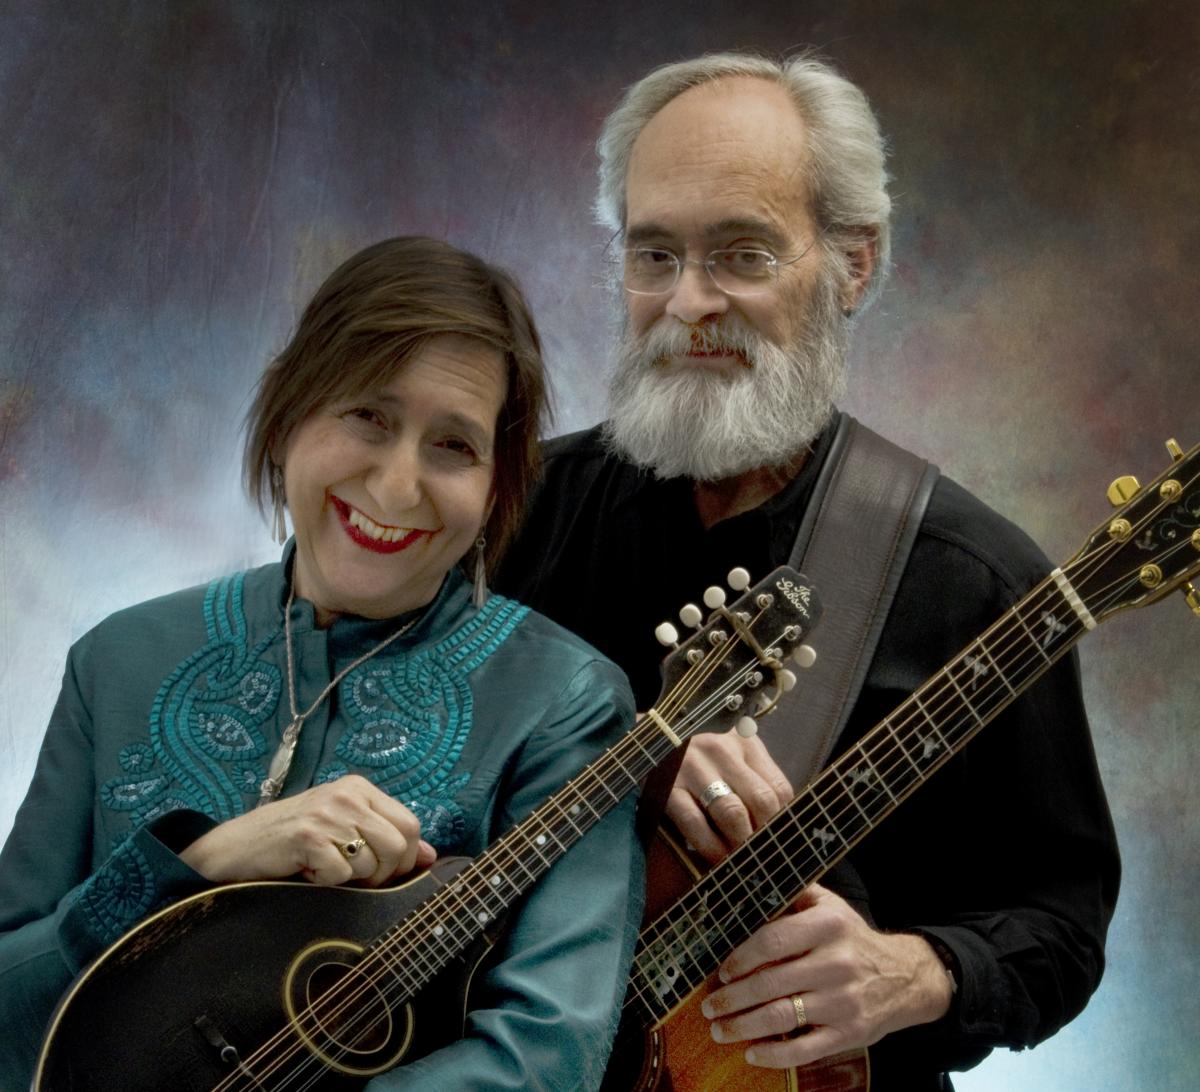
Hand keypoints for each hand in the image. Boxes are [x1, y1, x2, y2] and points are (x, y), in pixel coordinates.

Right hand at [180, 774, 436, 886]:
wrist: (235, 847)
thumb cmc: (293, 842)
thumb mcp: (343, 830)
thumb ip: (385, 837)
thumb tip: (431, 857)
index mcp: (359, 788)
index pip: (411, 824)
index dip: (405, 858)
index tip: (383, 872)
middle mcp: (347, 794)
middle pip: (398, 846)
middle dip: (383, 875)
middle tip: (354, 880)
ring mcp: (327, 813)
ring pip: (372, 863)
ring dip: (352, 881)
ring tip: (325, 871)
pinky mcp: (308, 836)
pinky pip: (340, 875)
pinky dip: (325, 885)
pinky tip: (306, 873)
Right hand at [666, 729, 793, 862]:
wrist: (645, 746)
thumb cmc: (699, 764)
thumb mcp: (730, 762)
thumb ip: (754, 786)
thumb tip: (779, 834)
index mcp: (744, 743)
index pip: (779, 787)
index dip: (783, 823)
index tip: (780, 845)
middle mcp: (720, 749)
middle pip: (760, 799)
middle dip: (764, 836)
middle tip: (762, 858)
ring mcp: (692, 766)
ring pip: (731, 812)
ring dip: (740, 844)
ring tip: (740, 862)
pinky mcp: (667, 787)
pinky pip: (694, 822)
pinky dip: (709, 846)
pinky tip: (714, 859)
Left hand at [700, 883, 953, 1068]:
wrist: (904, 977)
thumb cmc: (851, 938)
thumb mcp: (829, 905)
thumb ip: (793, 893)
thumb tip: (746, 885)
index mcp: (828, 925)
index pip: (772, 940)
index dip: (741, 957)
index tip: (721, 970)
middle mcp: (838, 962)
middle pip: (770, 982)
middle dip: (731, 997)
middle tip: (709, 1006)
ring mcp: (844, 1001)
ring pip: (781, 1017)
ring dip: (742, 1027)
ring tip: (719, 1030)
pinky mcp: (850, 1033)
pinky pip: (805, 1049)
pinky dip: (773, 1055)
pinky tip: (751, 1053)